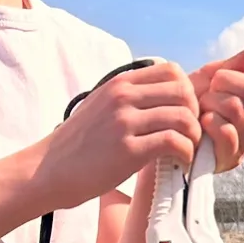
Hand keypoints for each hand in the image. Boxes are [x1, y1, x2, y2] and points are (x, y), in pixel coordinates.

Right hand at [36, 61, 199, 212]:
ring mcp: (125, 122)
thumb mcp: (100, 108)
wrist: (48, 171)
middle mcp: (124, 97)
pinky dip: (186, 153)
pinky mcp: (128, 151)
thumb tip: (155, 100)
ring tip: (187, 152)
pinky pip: (174, 142)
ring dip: (194, 136)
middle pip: (184, 91)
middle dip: (195, 114)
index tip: (184, 114)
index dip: (187, 92)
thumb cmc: (75, 147)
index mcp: (120, 84)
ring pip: (183, 116)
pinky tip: (180, 163)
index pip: (172, 71)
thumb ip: (126, 99)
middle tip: (190, 135)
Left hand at [188, 40, 243, 171]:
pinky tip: (201, 122)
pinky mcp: (229, 159)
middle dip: (226, 81)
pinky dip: (210, 122)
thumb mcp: (217, 73)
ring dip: (213, 101)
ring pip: (237, 109)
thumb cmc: (194, 99)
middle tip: (212, 87)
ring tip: (202, 105)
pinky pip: (227, 132)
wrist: (167, 121)